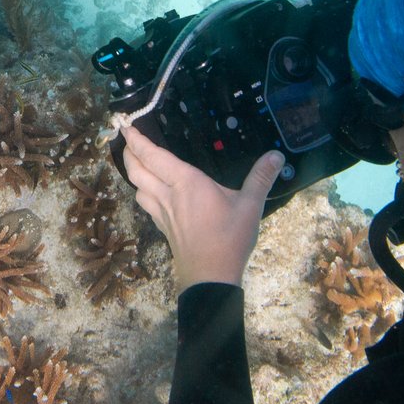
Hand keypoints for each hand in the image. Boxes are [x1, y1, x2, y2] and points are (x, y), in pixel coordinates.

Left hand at [121, 125, 285, 293]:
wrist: (210, 277)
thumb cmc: (228, 239)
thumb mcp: (250, 206)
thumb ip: (261, 178)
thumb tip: (276, 156)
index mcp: (185, 183)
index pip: (153, 156)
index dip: (137, 140)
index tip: (126, 126)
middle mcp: (168, 195)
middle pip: (137, 170)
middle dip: (129, 152)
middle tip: (127, 140)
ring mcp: (162, 213)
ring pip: (137, 188)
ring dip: (133, 173)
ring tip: (136, 163)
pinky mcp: (164, 227)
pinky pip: (146, 204)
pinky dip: (142, 191)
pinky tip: (150, 193)